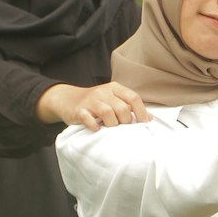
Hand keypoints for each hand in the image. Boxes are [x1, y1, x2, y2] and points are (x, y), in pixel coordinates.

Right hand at [36, 81, 150, 129]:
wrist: (68, 99)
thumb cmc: (96, 103)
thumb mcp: (112, 99)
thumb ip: (129, 106)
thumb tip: (150, 118)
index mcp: (115, 88)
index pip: (133, 97)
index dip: (141, 112)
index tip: (144, 123)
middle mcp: (103, 92)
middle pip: (122, 107)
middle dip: (126, 121)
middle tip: (123, 127)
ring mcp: (90, 101)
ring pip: (107, 113)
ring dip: (112, 124)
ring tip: (111, 128)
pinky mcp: (79, 110)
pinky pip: (88, 119)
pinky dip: (94, 126)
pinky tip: (97, 129)